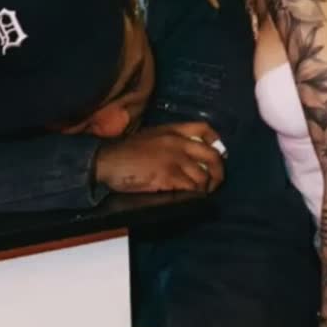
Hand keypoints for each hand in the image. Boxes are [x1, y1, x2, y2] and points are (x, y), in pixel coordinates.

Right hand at [95, 123, 226, 195]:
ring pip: (203, 176)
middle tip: (214, 183)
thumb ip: (169, 141)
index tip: (219, 153)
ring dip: (204, 188)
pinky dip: (193, 194)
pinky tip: (188, 198)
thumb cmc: (124, 151)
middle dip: (218, 172)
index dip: (216, 142)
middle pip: (212, 156)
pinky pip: (190, 187)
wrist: (106, 160)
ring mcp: (174, 159)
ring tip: (199, 194)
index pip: (205, 129)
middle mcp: (177, 142)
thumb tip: (185, 155)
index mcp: (172, 130)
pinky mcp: (168, 176)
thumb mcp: (150, 137)